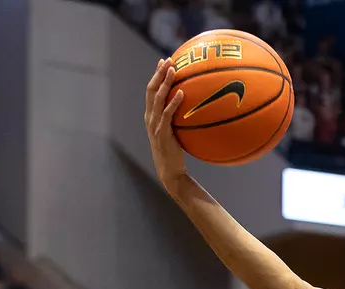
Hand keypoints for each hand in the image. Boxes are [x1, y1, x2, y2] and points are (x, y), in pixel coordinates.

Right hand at [143, 59, 188, 192]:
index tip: (164, 61)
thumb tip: (195, 107)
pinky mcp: (162, 133)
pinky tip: (182, 93)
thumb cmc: (175, 152)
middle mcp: (149, 118)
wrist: (170, 171)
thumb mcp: (175, 132)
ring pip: (157, 98)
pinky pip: (167, 114)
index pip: (151, 90)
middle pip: (151, 90)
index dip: (156, 75)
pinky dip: (174, 102)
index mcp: (151, 115)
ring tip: (174, 70)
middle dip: (159, 73)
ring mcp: (154, 125)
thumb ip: (179, 119)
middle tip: (168, 60)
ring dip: (165, 83)